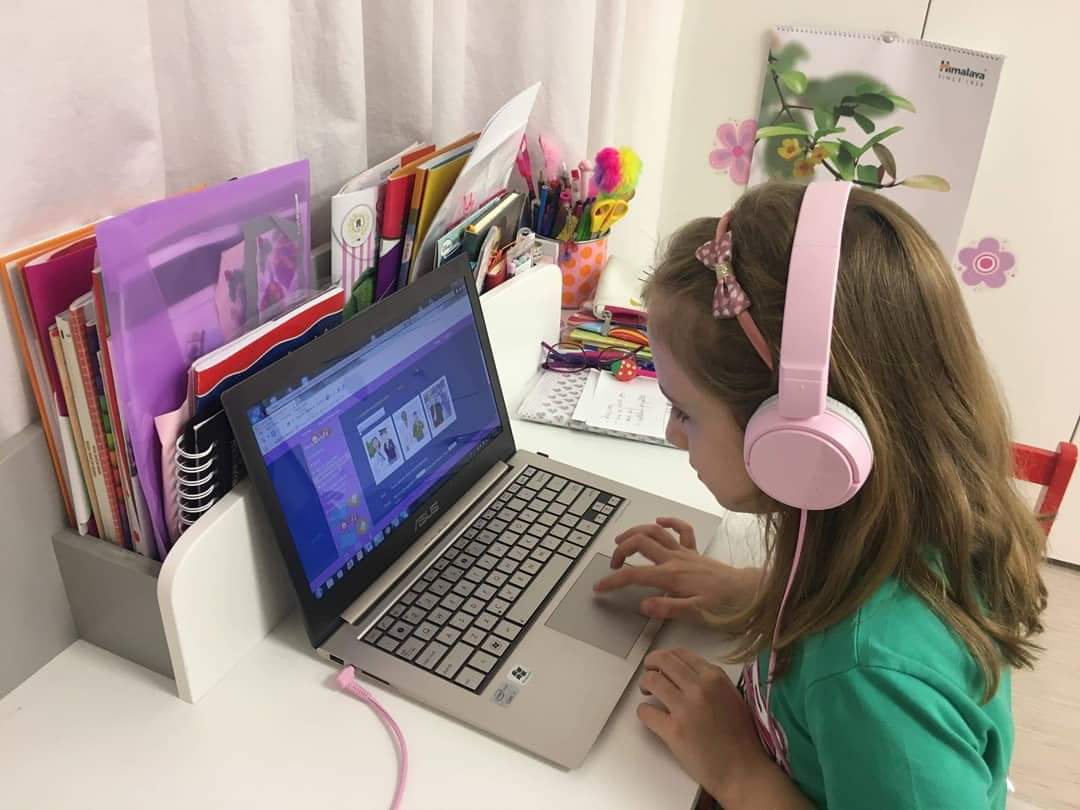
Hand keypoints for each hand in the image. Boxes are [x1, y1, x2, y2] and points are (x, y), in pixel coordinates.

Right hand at [593, 517, 759, 620]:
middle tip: (612, 565)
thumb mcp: (697, 614)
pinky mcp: (695, 552)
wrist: (750, 592)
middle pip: (640, 543)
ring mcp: (685, 553)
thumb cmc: (726, 606)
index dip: (613, 580)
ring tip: (621, 540)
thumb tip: (643, 604)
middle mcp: (675, 560)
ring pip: (655, 532)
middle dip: (620, 550)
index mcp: (672, 576)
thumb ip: (668, 608)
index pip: (634, 575)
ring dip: (635, 532)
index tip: (599, 586)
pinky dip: (668, 522)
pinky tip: (658, 521)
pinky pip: (681, 530)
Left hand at [639, 648, 796, 808]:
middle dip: (650, 664)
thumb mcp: (732, 697)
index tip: (661, 665)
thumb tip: (686, 673)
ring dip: (644, 684)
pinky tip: (651, 716)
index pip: (680, 653)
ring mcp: (685, 708)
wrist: (743, 771)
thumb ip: (711, 682)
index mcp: (715, 677)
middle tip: (648, 674)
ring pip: (651, 680)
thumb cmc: (741, 737)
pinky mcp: (673, 730)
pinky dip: (643, 712)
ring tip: (647, 693)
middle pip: (662, 660)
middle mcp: (699, 687)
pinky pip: (646, 711)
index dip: (666, 657)